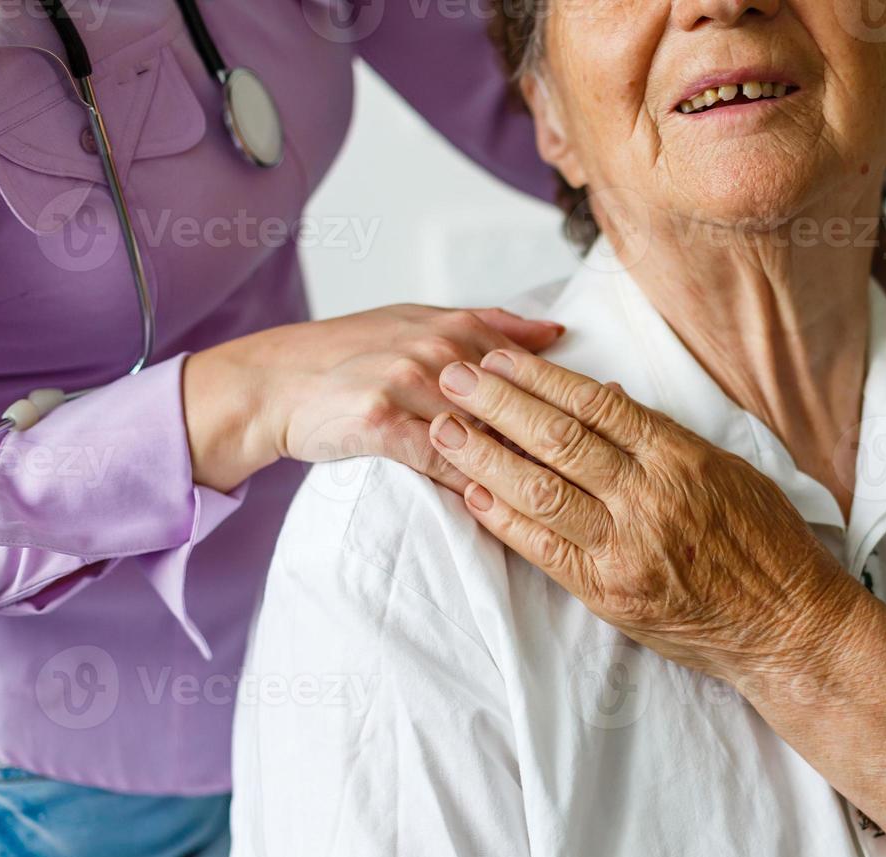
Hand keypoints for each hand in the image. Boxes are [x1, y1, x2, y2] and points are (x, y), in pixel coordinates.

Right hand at [183, 305, 563, 492]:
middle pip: (518, 401)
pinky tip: (499, 506)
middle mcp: (437, 350)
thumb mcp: (418, 322)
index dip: (573, 401)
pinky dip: (473, 485)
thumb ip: (490, 326)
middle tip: (600, 471)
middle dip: (558, 438)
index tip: (611, 428)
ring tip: (563, 499)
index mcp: (454, 326)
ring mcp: (410, 385)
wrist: (275, 381)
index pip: (532, 366)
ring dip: (523, 467)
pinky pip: (443, 461)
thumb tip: (554, 332)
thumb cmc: (350, 354)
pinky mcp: (384, 423)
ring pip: (486, 434)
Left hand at [427, 349, 866, 682]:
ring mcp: (626, 549)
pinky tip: (470, 493)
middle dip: (498, 404)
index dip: (541, 378)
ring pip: (540, 491)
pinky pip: (543, 550)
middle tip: (453, 376)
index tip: (499, 357)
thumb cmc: (767, 544)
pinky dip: (503, 519)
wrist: (787, 626)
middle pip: (558, 439)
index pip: (597, 406)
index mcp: (682, 459)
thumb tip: (605, 396)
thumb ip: (664, 437)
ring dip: (484, 457)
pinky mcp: (609, 593)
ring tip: (444, 429)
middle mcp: (650, 498)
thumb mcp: (730, 471)